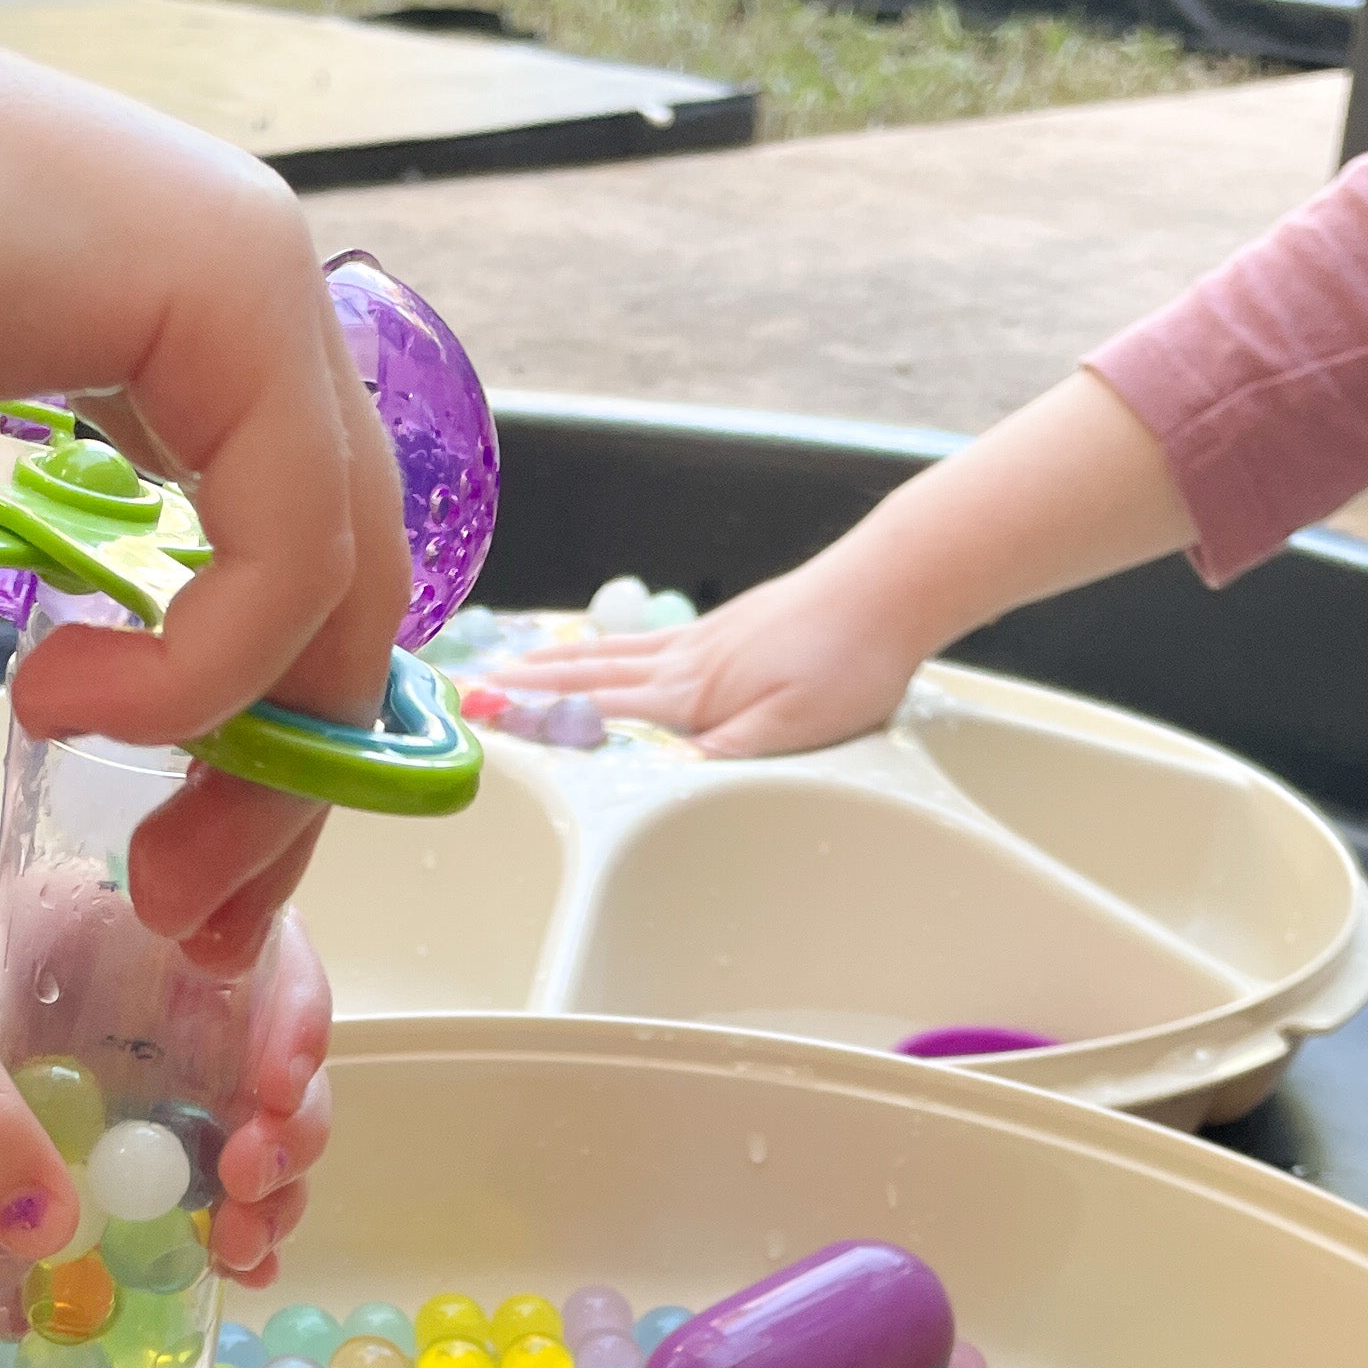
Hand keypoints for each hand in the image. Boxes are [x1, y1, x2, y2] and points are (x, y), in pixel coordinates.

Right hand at [0, 0, 412, 946]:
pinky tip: (62, 705)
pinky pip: (286, 547)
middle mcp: (242, 293)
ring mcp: (249, 275)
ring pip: (343, 587)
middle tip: (194, 917)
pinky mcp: (226, 283)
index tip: (185, 882)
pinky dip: (202, 673)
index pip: (297, 571)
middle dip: (287, 789)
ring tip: (135, 845)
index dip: (265, 749)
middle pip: (348, 595)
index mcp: (177, 332)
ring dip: (256, 765)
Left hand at [0, 864, 331, 1281]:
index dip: (288, 1014)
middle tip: (248, 1188)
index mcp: (112, 922)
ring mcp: (112, 1085)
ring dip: (260, 1194)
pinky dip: (205, 1240)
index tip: (273, 1091)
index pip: (246, 946)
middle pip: (259, 1055)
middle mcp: (133, 1000)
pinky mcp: (76, 1159)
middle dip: (284, 1124)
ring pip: (229, 1137)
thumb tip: (58, 1227)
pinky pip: (165, 1202)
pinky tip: (225, 1278)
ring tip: (242, 1248)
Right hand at [485, 559, 928, 759]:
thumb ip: (722, 757)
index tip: (484, 715)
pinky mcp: (729, 625)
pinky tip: (608, 648)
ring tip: (518, 663)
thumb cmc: (849, 662)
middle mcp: (686, 661)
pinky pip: (649, 641)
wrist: (889, 586)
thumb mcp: (791, 730)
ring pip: (615, 653)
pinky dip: (610, 645)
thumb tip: (658, 781)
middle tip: (477, 686)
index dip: (538, 715)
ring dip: (560, 661)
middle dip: (531, 683)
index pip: (597, 709)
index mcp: (692, 695)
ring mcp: (705, 638)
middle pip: (592, 675)